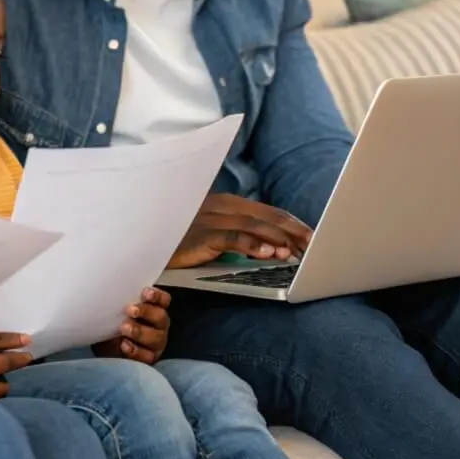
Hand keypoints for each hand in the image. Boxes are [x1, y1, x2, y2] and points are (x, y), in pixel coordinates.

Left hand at [93, 287, 169, 364]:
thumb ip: (118, 302)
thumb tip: (108, 292)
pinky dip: (136, 350)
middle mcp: (158, 326)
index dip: (157, 296)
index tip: (145, 293)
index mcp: (153, 309)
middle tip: (129, 310)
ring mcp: (155, 344)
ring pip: (157, 338)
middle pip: (161, 317)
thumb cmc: (112, 323)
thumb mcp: (113, 310)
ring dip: (140, 331)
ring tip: (124, 328)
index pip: (163, 300)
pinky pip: (147, 356)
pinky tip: (124, 345)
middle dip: (146, 312)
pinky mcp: (148, 359)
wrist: (102, 347)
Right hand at [167, 193, 313, 268]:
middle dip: (295, 231)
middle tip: (316, 247)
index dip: (292, 224)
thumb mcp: (211, 234)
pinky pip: (233, 238)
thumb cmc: (178, 242)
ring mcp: (210, 219)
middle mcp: (220, 206)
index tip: (312, 237)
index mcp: (225, 203)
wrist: (143, 244)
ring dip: (279, 239)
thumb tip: (273, 248)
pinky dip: (253, 245)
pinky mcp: (201, 235)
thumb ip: (237, 235)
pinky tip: (269, 254)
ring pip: (255, 226)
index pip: (267, 211)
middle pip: (267, 216)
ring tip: (297, 253)